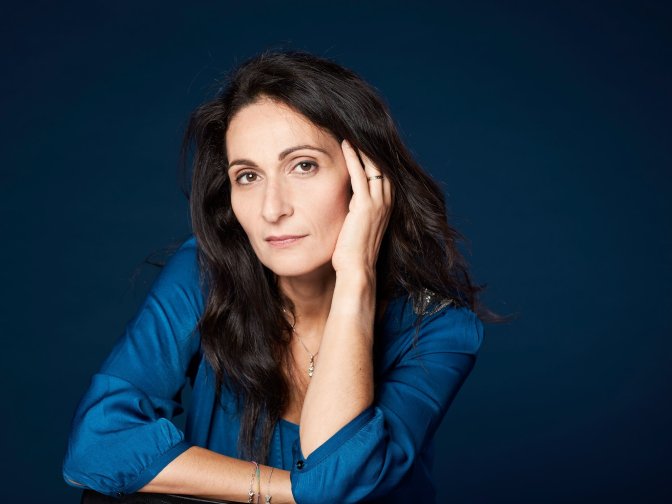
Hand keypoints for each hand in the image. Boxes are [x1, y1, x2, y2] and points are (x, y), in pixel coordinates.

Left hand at [331, 140, 392, 276]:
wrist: (357, 270)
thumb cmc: (353, 252)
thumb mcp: (358, 225)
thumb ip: (357, 210)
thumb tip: (347, 201)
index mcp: (386, 206)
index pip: (382, 173)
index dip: (373, 156)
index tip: (361, 140)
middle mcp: (386, 202)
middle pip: (381, 165)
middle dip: (370, 147)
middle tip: (357, 128)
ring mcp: (378, 203)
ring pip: (373, 166)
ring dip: (362, 147)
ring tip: (351, 130)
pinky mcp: (365, 206)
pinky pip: (360, 175)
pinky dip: (353, 158)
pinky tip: (345, 144)